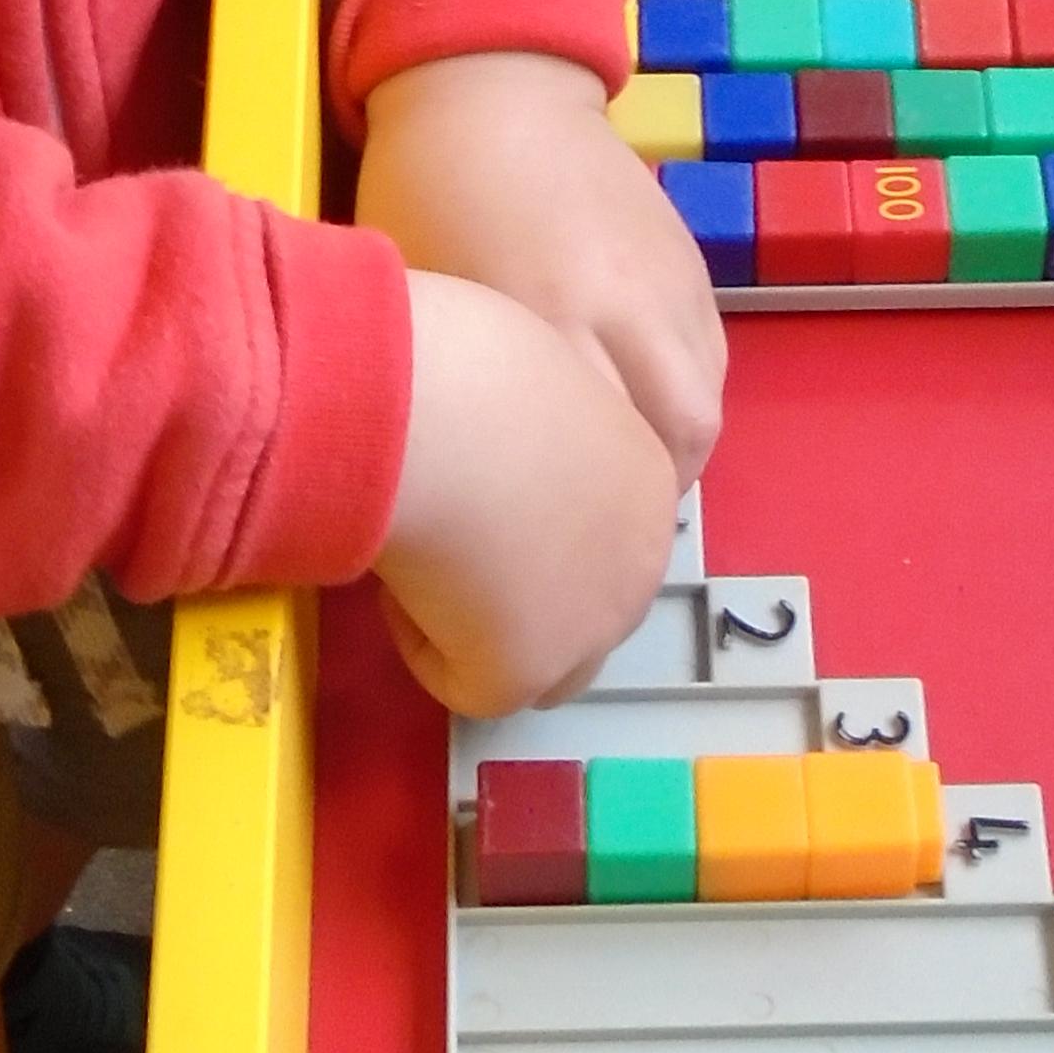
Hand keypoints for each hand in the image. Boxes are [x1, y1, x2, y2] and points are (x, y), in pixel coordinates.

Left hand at [354, 49, 725, 493]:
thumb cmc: (425, 199)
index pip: (596, 458)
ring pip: (702, 409)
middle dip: (642, 498)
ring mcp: (672, 289)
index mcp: (552, 322)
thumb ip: (469, 392)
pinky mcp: (692, 266)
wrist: (494, 90)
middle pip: (676, 443)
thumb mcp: (428, 307)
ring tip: (616, 474)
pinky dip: (680, 401)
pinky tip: (637, 408)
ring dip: (667, 454)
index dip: (580, 514)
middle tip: (595, 522)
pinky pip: (709, 361)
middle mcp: (628, 314)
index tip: (544, 544)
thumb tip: (474, 478)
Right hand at [377, 269, 683, 716]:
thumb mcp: (530, 378)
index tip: (475, 499)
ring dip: (476, 622)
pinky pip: (465, 688)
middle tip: (448, 541)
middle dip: (519, 595)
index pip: (605, 542)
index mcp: (650, 478)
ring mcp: (594, 624)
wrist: (441, 409)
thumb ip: (539, 426)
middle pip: (582, 614)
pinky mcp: (531, 671)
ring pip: (532, 662)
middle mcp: (641, 560)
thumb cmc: (468, 365)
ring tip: (422, 551)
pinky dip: (423, 642)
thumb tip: (505, 451)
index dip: (534, 533)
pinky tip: (403, 576)